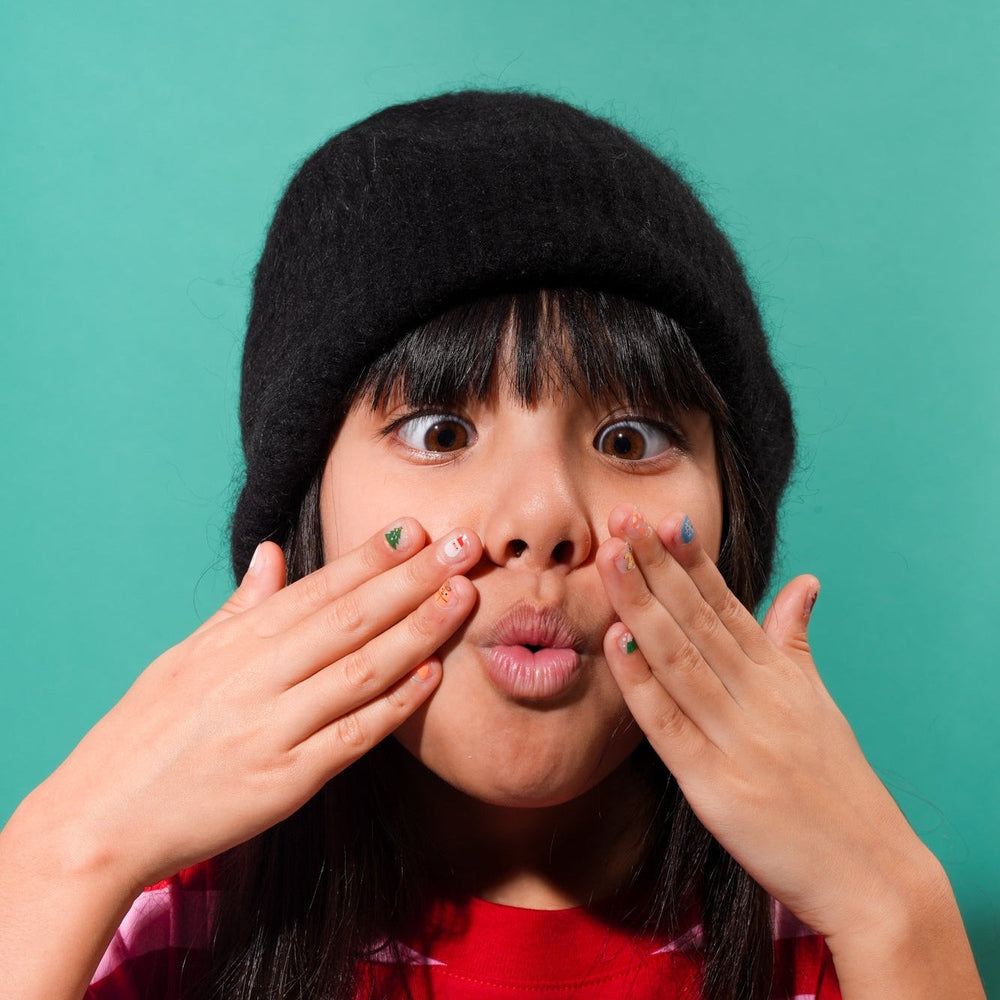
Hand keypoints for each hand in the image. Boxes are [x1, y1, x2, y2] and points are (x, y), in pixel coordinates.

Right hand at [23, 519, 480, 892]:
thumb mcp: (186, 657)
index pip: (317, 589)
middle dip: (412, 580)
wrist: (99, 818)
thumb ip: (239, 608)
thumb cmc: (146, 731)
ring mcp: (272, 728)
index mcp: (235, 643)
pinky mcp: (284, 781)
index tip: (417, 529)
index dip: (371, 557)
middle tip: (463, 548)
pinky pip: (349, 738)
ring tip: (462, 599)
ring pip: (359, 669)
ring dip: (416, 631)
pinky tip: (429, 678)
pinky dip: (392, 707)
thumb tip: (272, 555)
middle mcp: (256, 677)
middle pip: (349, 618)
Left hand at [595, 504, 929, 940]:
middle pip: (698, 619)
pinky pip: (669, 725)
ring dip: (642, 607)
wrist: (871, 874)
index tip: (664, 519)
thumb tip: (804, 583)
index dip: (693, 561)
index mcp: (780, 675)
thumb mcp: (819, 702)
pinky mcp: (715, 785)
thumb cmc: (837, 783)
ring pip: (680, 659)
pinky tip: (615, 644)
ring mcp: (737, 739)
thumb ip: (796, 641)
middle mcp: (759, 697)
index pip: (729, 604)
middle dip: (657, 566)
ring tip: (612, 560)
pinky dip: (641, 683)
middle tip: (624, 518)